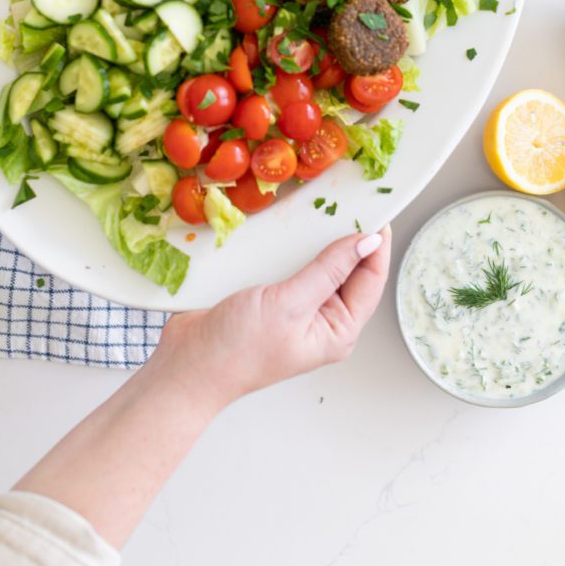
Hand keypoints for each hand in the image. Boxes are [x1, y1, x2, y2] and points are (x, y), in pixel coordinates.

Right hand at [153, 227, 391, 410]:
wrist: (187, 365)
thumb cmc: (238, 349)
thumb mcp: (291, 305)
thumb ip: (329, 271)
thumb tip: (367, 243)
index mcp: (338, 331)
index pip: (370, 280)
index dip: (377, 244)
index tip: (377, 209)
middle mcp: (322, 320)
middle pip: (349, 270)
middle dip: (350, 237)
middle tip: (350, 200)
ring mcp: (296, 308)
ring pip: (321, 264)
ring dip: (321, 238)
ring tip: (325, 206)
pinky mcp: (272, 297)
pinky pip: (293, 264)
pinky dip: (295, 244)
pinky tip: (292, 225)